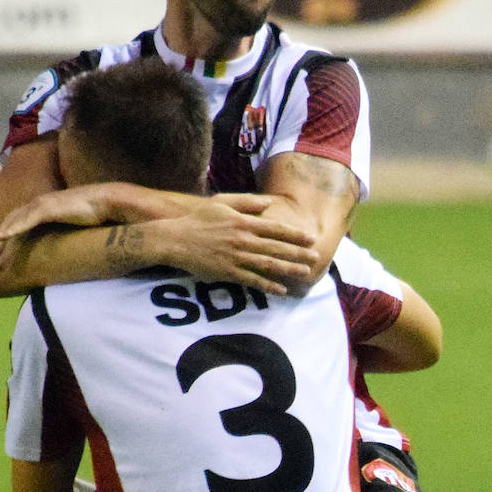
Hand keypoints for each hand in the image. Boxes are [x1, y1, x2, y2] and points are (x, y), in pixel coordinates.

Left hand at [0, 186, 108, 271]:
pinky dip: (12, 228)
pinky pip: (26, 220)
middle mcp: (38, 205)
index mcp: (42, 209)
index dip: (4, 241)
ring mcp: (42, 204)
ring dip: (0, 241)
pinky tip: (1, 238)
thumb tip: (62, 253)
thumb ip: (62, 237)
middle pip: (10, 225)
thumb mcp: (73, 229)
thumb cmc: (95, 216)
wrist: (107, 202)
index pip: (17, 225)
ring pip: (14, 223)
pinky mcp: (48, 207)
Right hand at [153, 194, 318, 294]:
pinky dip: (267, 285)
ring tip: (305, 273)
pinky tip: (280, 289)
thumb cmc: (198, 219)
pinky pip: (252, 280)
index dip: (295, 235)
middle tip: (316, 258)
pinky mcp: (228, 272)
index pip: (275, 229)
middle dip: (298, 254)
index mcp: (244, 223)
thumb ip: (247, 202)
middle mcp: (243, 240)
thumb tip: (269, 203)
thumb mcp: (222, 202)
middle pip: (277, 248)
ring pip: (268, 264)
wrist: (176, 239)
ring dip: (289, 269)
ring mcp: (236, 257)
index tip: (310, 239)